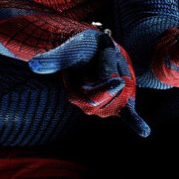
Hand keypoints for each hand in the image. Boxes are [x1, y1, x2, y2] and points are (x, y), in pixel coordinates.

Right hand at [28, 28, 149, 137]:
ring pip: (124, 94)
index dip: (107, 84)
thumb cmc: (78, 48)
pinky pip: (128, 116)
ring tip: (110, 62)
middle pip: (114, 93)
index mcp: (76, 95)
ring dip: (122, 73)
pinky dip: (137, 124)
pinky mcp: (119, 102)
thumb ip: (53, 60)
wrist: (91, 47)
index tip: (116, 76)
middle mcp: (90, 105)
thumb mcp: (68, 50)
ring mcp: (106, 106)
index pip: (96, 96)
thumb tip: (33, 66)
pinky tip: (144, 131)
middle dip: (115, 70)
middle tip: (105, 56)